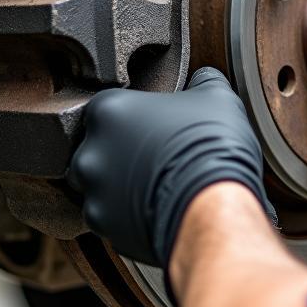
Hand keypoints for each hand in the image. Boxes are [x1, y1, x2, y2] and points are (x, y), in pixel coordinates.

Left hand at [70, 67, 273, 266]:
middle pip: (96, 149)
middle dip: (120, 154)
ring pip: (101, 187)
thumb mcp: (216, 97)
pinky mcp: (106, 228)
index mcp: (108, 110)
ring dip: (122, 187)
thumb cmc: (210, 147)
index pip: (106, 108)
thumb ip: (201, 81)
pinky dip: (130, 216)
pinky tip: (157, 207)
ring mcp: (95, 193)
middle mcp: (90, 152)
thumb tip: (204, 78)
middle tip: (154, 155)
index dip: (133, 117)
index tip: (151, 124)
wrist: (213, 204)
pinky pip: (113, 218)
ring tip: (156, 184)